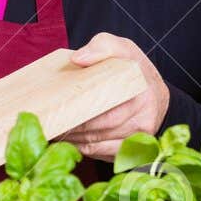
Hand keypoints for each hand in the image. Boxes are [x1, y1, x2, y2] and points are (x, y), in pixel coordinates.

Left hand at [62, 34, 169, 160]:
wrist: (154, 94)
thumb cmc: (134, 70)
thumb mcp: (122, 49)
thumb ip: (102, 46)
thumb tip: (78, 59)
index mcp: (141, 89)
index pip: (106, 101)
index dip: (79, 107)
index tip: (57, 107)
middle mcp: (144, 116)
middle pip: (98, 126)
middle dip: (70, 125)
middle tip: (46, 122)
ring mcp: (139, 137)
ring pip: (97, 142)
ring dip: (71, 139)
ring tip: (50, 131)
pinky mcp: (132, 150)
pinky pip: (101, 153)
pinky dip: (80, 149)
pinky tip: (65, 142)